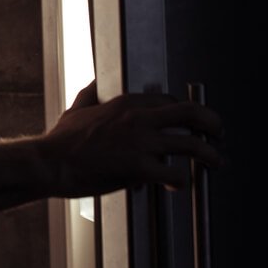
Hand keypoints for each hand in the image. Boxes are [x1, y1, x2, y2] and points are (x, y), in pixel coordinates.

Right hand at [42, 81, 222, 196]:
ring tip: (216, 162)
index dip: (187, 113)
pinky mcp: (137, 166)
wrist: (49, 163)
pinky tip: (179, 185)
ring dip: (210, 154)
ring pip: (191, 144)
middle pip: (191, 113)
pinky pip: (174, 174)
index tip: (194, 122)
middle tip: (219, 135)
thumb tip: (95, 82)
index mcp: (126, 102)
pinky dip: (182, 181)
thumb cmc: (61, 140)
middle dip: (212, 124)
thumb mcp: (78, 107)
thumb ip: (91, 93)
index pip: (170, 101)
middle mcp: (138, 118)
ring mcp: (139, 141)